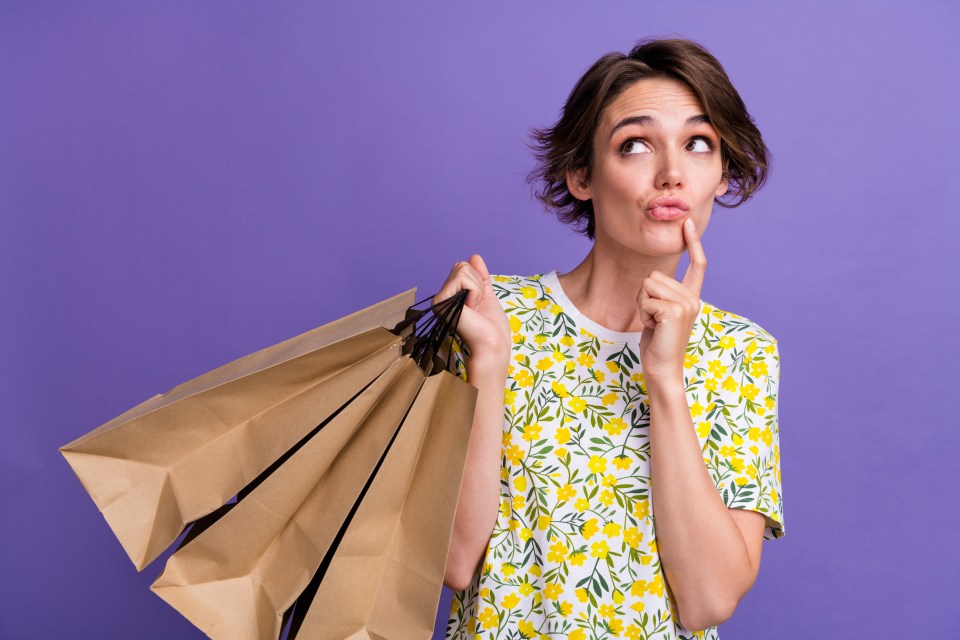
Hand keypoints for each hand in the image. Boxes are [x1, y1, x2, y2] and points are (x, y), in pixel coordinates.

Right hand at [433, 254, 510, 365]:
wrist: (492, 344)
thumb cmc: (492, 327)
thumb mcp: (487, 294)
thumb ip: (480, 276)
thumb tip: (474, 256)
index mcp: (451, 295)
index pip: (462, 268)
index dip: (478, 280)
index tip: (479, 302)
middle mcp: (442, 296)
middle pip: (461, 266)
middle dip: (478, 283)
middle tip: (477, 305)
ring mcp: (440, 299)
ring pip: (462, 269)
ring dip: (477, 288)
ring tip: (474, 307)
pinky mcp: (441, 301)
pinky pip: (462, 278)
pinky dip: (474, 291)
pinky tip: (471, 308)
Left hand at [637, 218, 705, 383]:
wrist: (662, 368)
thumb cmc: (657, 343)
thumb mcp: (661, 314)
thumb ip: (663, 296)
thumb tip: (652, 281)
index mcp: (692, 297)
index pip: (698, 264)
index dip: (693, 242)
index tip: (689, 222)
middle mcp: (693, 298)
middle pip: (654, 276)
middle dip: (644, 296)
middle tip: (653, 319)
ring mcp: (686, 304)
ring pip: (648, 285)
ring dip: (642, 304)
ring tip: (654, 323)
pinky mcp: (674, 312)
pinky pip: (645, 299)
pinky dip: (643, 314)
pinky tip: (653, 328)